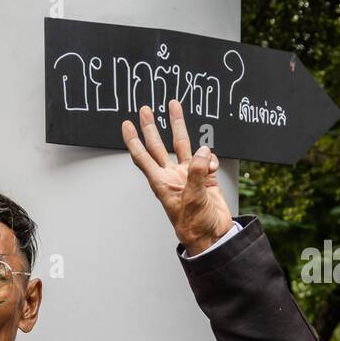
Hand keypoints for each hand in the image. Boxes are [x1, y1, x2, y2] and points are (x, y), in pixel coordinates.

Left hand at [122, 100, 233, 255]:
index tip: (126, 125)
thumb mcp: (193, 198)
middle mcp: (172, 175)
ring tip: (173, 106)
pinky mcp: (204, 175)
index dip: (133, 140)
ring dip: (178, 125)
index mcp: (161, 182)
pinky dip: (210, 158)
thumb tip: (203, 151)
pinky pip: (206, 157)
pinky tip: (213, 168)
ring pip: (181, 144)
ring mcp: (188, 174)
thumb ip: (198, 172)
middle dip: (151, 126)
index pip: (143, 157)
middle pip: (158, 145)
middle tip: (145, 109)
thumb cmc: (194, 224)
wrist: (212, 234)